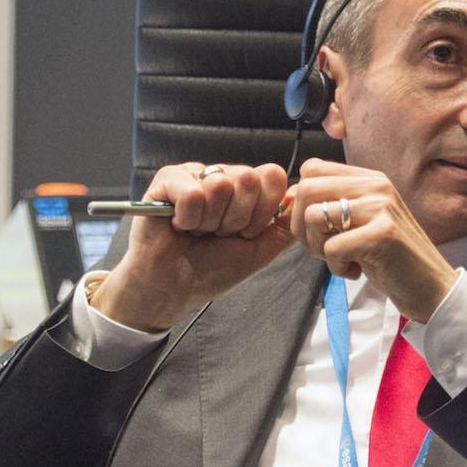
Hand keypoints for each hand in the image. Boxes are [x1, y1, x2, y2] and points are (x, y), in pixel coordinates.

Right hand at [90, 162, 291, 330]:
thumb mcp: (258, 250)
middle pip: (248, 180)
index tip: (244, 233)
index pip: (272, 177)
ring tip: (196, 232)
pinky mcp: (167, 180)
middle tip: (216, 234)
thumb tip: (300, 194)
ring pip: (220, 186)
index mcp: (244, 189)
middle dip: (236, 219)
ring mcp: (195, 175)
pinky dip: (188, 218)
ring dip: (210, 221)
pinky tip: (178, 226)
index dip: (261, 212)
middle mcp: (222, 176)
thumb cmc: (211, 271)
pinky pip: (192, 192)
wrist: (173, 290)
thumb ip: (283, 225)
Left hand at [287, 158, 457, 321]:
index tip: (315, 228)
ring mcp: (381, 208)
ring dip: (318, 247)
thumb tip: (288, 199)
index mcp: (369, 179)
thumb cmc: (390, 258)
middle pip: (306, 188)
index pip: (311, 168)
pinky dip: (336, 267)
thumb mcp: (362, 222)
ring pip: (314, 217)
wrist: (432, 287)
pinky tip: (355, 271)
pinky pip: (331, 248)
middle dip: (302, 226)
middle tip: (323, 248)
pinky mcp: (383, 235)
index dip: (300, 201)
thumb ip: (332, 205)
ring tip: (341, 259)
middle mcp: (375, 185)